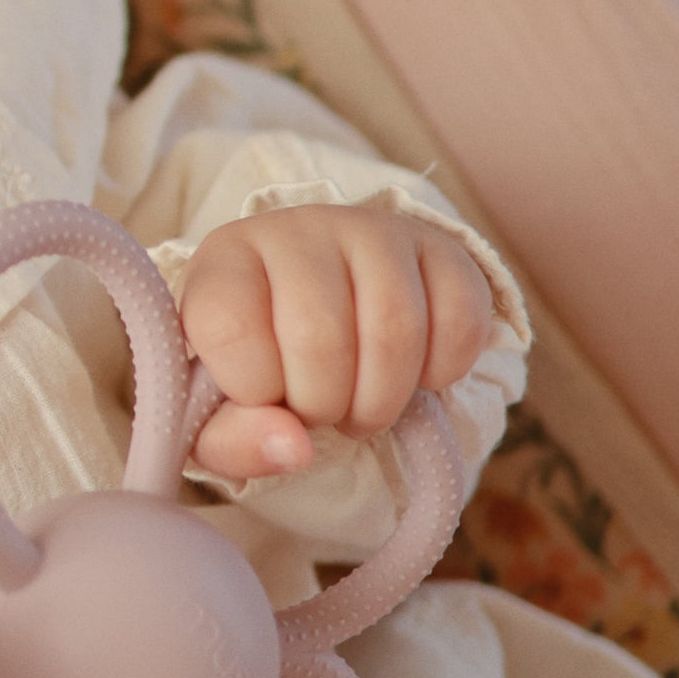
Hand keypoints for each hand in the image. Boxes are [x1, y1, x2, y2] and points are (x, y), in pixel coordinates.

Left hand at [178, 204, 493, 483]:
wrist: (317, 317)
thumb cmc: (257, 367)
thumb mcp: (218, 415)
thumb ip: (232, 442)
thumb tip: (294, 449)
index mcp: (224, 261)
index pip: (230, 327)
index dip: (253, 387)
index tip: (262, 398)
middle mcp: (296, 229)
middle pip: (320, 336)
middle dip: (323, 405)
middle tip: (321, 413)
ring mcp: (373, 230)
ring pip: (395, 330)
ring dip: (382, 400)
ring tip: (362, 408)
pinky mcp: (438, 246)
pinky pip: (460, 319)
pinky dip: (442, 373)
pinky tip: (414, 378)